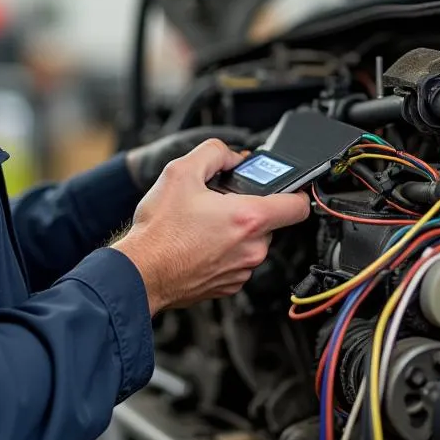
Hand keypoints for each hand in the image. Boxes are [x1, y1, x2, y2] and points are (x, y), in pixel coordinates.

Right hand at [113, 139, 309, 313]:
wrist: (140, 273)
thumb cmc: (159, 231)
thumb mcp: (181, 171)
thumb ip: (214, 153)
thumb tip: (232, 157)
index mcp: (249, 218)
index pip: (299, 205)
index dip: (296, 190)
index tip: (286, 186)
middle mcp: (252, 248)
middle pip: (270, 221)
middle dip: (249, 208)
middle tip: (220, 201)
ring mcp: (242, 271)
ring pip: (252, 242)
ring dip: (236, 230)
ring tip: (204, 223)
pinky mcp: (229, 286)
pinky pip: (238, 261)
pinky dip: (225, 250)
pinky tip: (199, 243)